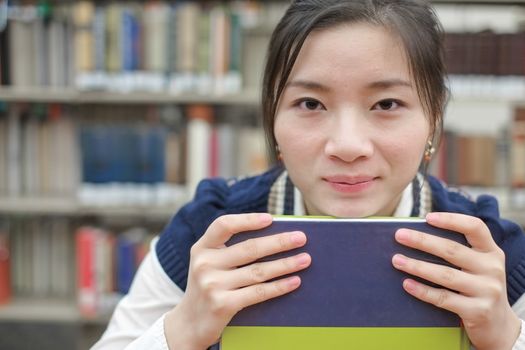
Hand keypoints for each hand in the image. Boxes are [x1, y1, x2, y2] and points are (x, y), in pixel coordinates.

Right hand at [165, 213, 310, 349]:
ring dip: (286, 264)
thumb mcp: (210, 262)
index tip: (271, 218)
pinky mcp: (222, 304)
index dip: (248, 220)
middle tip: (301, 238)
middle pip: (249, 248)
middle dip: (279, 242)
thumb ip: (229, 249)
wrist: (189, 323)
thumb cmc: (208, 286)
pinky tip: (294, 281)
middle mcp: (205, 263)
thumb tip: (274, 237)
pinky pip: (258, 292)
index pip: (224, 225)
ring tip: (305, 259)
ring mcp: (212, 284)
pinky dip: (279, 286)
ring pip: (258, 271)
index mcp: (202, 247)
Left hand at [391, 212, 520, 349]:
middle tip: (399, 235)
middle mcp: (492, 268)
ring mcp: (487, 290)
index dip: (451, 220)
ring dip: (417, 266)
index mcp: (491, 252)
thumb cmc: (478, 288)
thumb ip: (458, 252)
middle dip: (422, 241)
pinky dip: (423, 291)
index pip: (475, 227)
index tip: (427, 217)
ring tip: (396, 260)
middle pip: (452, 250)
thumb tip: (415, 237)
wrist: (499, 325)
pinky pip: (444, 298)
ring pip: (445, 275)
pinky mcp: (478, 311)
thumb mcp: (478, 266)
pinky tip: (407, 284)